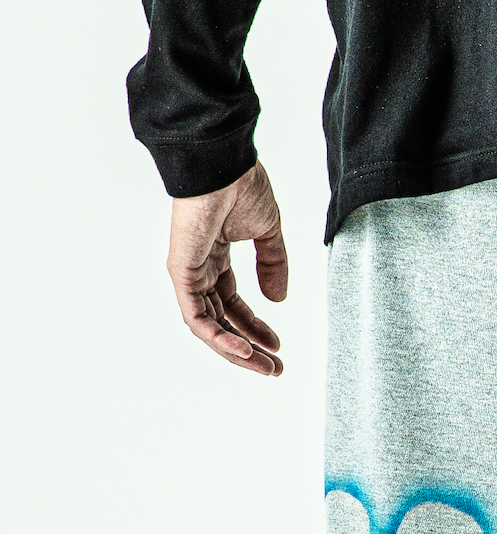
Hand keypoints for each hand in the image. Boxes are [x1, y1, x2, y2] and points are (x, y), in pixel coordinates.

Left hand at [167, 162, 287, 375]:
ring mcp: (188, 272)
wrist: (223, 165)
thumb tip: (278, 299)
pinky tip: (243, 351)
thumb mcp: (268, 232)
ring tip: (263, 367)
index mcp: (216, 258)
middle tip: (273, 369)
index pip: (233, 304)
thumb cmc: (241, 185)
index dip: (255, 327)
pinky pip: (197, 318)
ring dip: (236, 352)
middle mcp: (200, 268)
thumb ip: (273, 265)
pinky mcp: (181, 273)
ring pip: (209, 326)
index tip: (277, 345)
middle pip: (222, 321)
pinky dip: (219, 338)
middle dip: (248, 348)